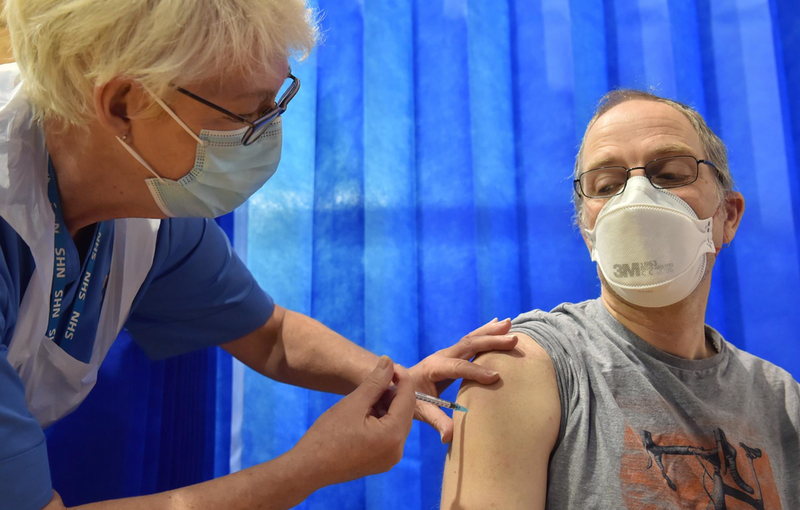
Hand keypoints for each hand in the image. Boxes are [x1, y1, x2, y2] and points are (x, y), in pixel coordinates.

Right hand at [293, 355, 414, 487]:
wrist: (308, 468)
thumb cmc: (328, 434)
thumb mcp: (354, 403)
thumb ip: (375, 381)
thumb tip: (389, 361)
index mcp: (393, 435)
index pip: (408, 399)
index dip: (401, 377)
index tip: (389, 364)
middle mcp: (397, 450)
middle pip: (405, 411)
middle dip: (393, 392)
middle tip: (376, 378)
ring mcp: (390, 459)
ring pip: (397, 422)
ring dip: (387, 406)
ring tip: (366, 397)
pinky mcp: (381, 462)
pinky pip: (390, 435)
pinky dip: (382, 420)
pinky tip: (365, 412)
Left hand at [408, 318, 517, 442]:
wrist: (395, 383)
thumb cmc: (407, 398)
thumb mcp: (419, 411)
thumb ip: (436, 421)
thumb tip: (449, 437)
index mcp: (433, 368)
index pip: (457, 368)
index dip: (476, 371)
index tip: (496, 377)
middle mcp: (441, 356)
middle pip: (468, 345)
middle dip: (491, 342)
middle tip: (513, 340)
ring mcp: (447, 353)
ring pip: (471, 338)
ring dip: (491, 332)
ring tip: (509, 324)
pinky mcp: (453, 354)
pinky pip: (471, 340)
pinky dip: (486, 331)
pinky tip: (498, 324)